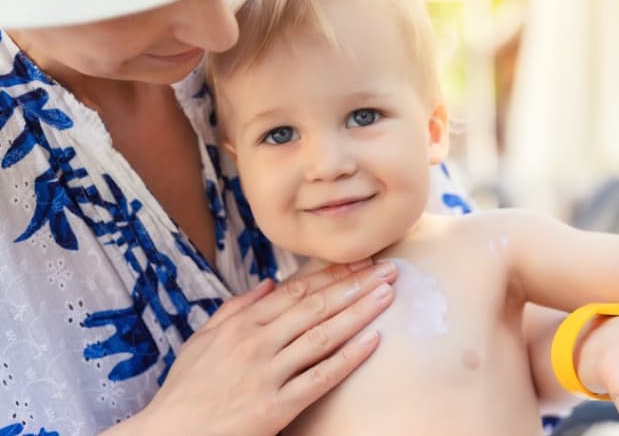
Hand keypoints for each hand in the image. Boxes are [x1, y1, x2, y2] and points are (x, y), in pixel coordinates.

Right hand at [110, 260, 397, 435]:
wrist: (169, 435)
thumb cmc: (186, 390)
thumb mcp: (201, 341)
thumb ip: (235, 309)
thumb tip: (269, 284)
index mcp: (241, 325)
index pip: (296, 291)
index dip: (331, 274)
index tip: (359, 260)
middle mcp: (256, 343)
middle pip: (316, 306)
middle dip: (355, 285)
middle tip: (387, 269)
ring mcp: (267, 374)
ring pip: (322, 335)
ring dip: (359, 312)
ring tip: (387, 294)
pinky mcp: (276, 406)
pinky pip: (320, 377)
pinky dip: (348, 358)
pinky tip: (372, 341)